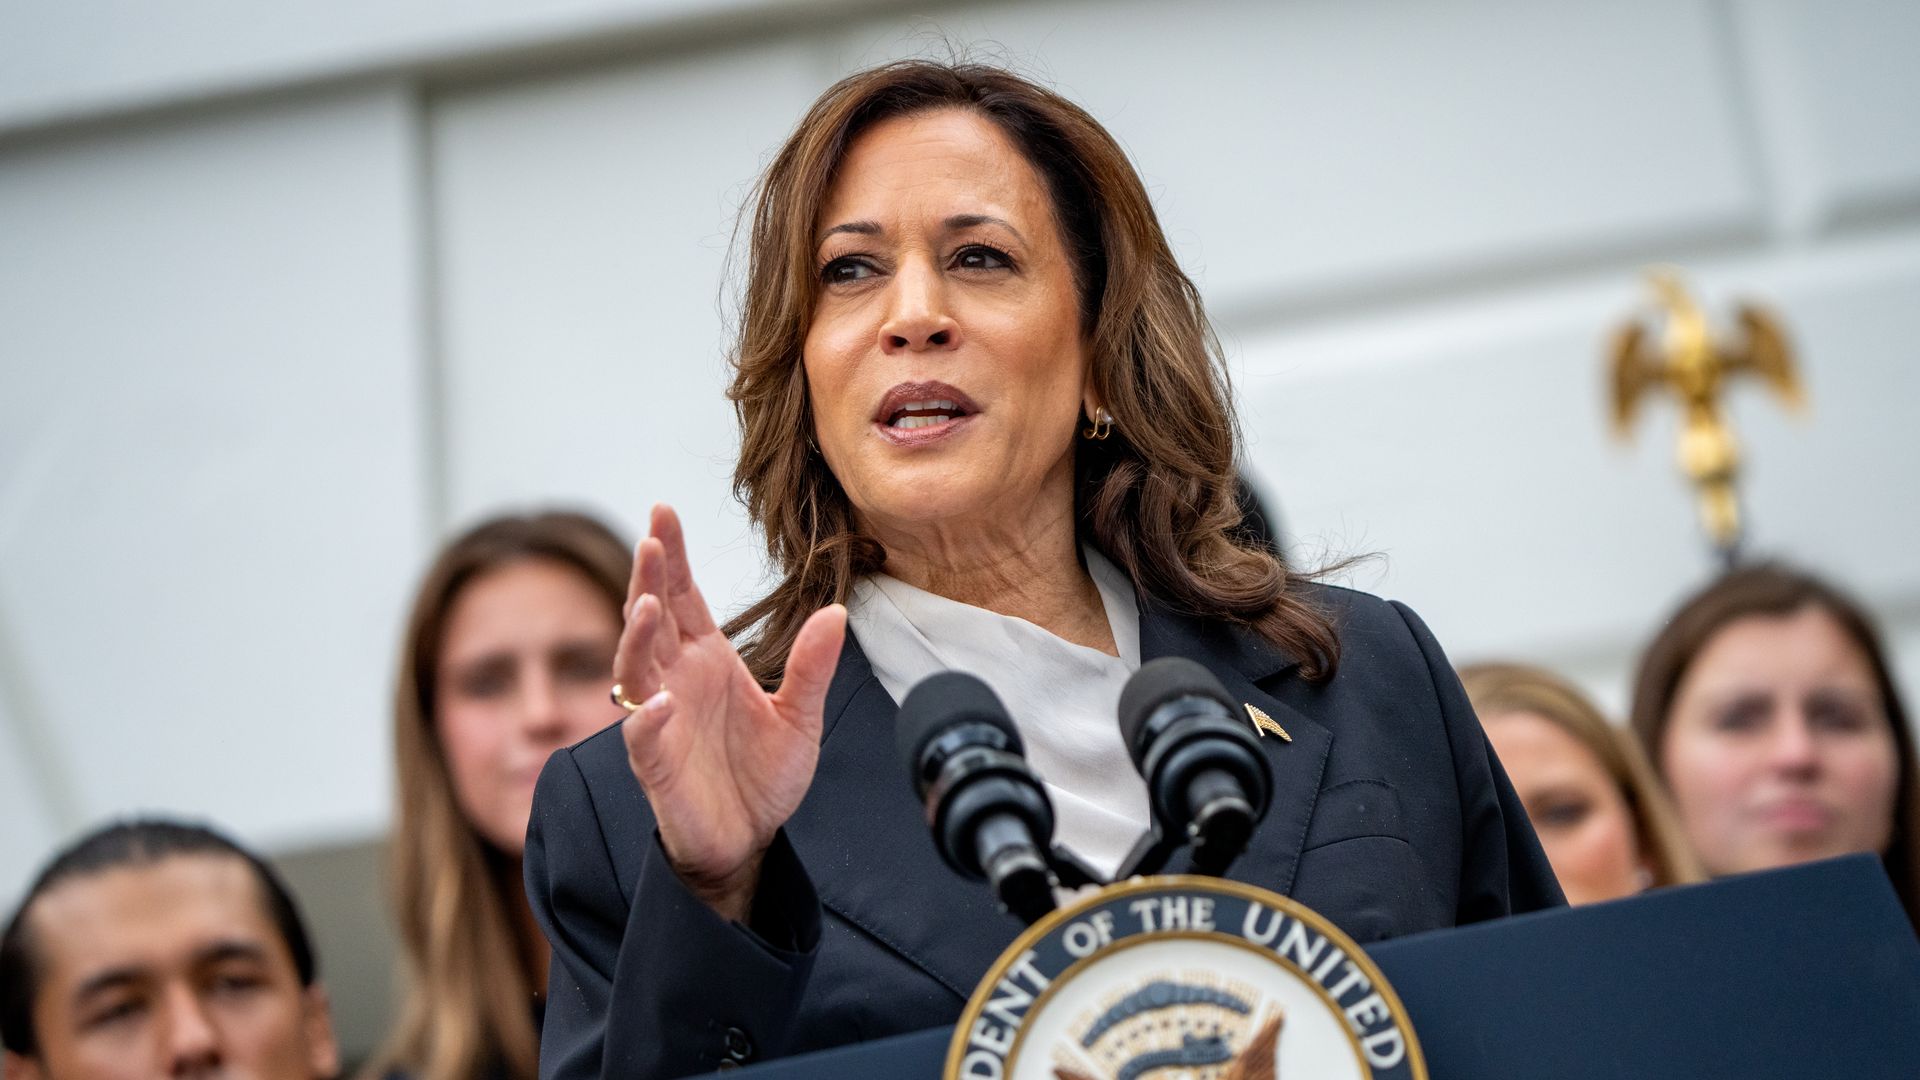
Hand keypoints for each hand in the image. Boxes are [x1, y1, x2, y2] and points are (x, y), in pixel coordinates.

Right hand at [615, 504, 845, 920]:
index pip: (683, 596)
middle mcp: (676, 680)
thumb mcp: (800, 717)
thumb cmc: (764, 776)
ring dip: (637, 636)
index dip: (673, 556)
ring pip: (634, 668)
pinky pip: (642, 737)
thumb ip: (812, 667)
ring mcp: (660, 720)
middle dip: (648, 578)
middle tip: (652, 540)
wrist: (750, 841)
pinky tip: (658, 701)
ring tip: (648, 606)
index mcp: (707, 659)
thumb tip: (835, 612)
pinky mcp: (656, 766)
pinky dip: (646, 718)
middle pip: (652, 618)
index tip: (665, 512)